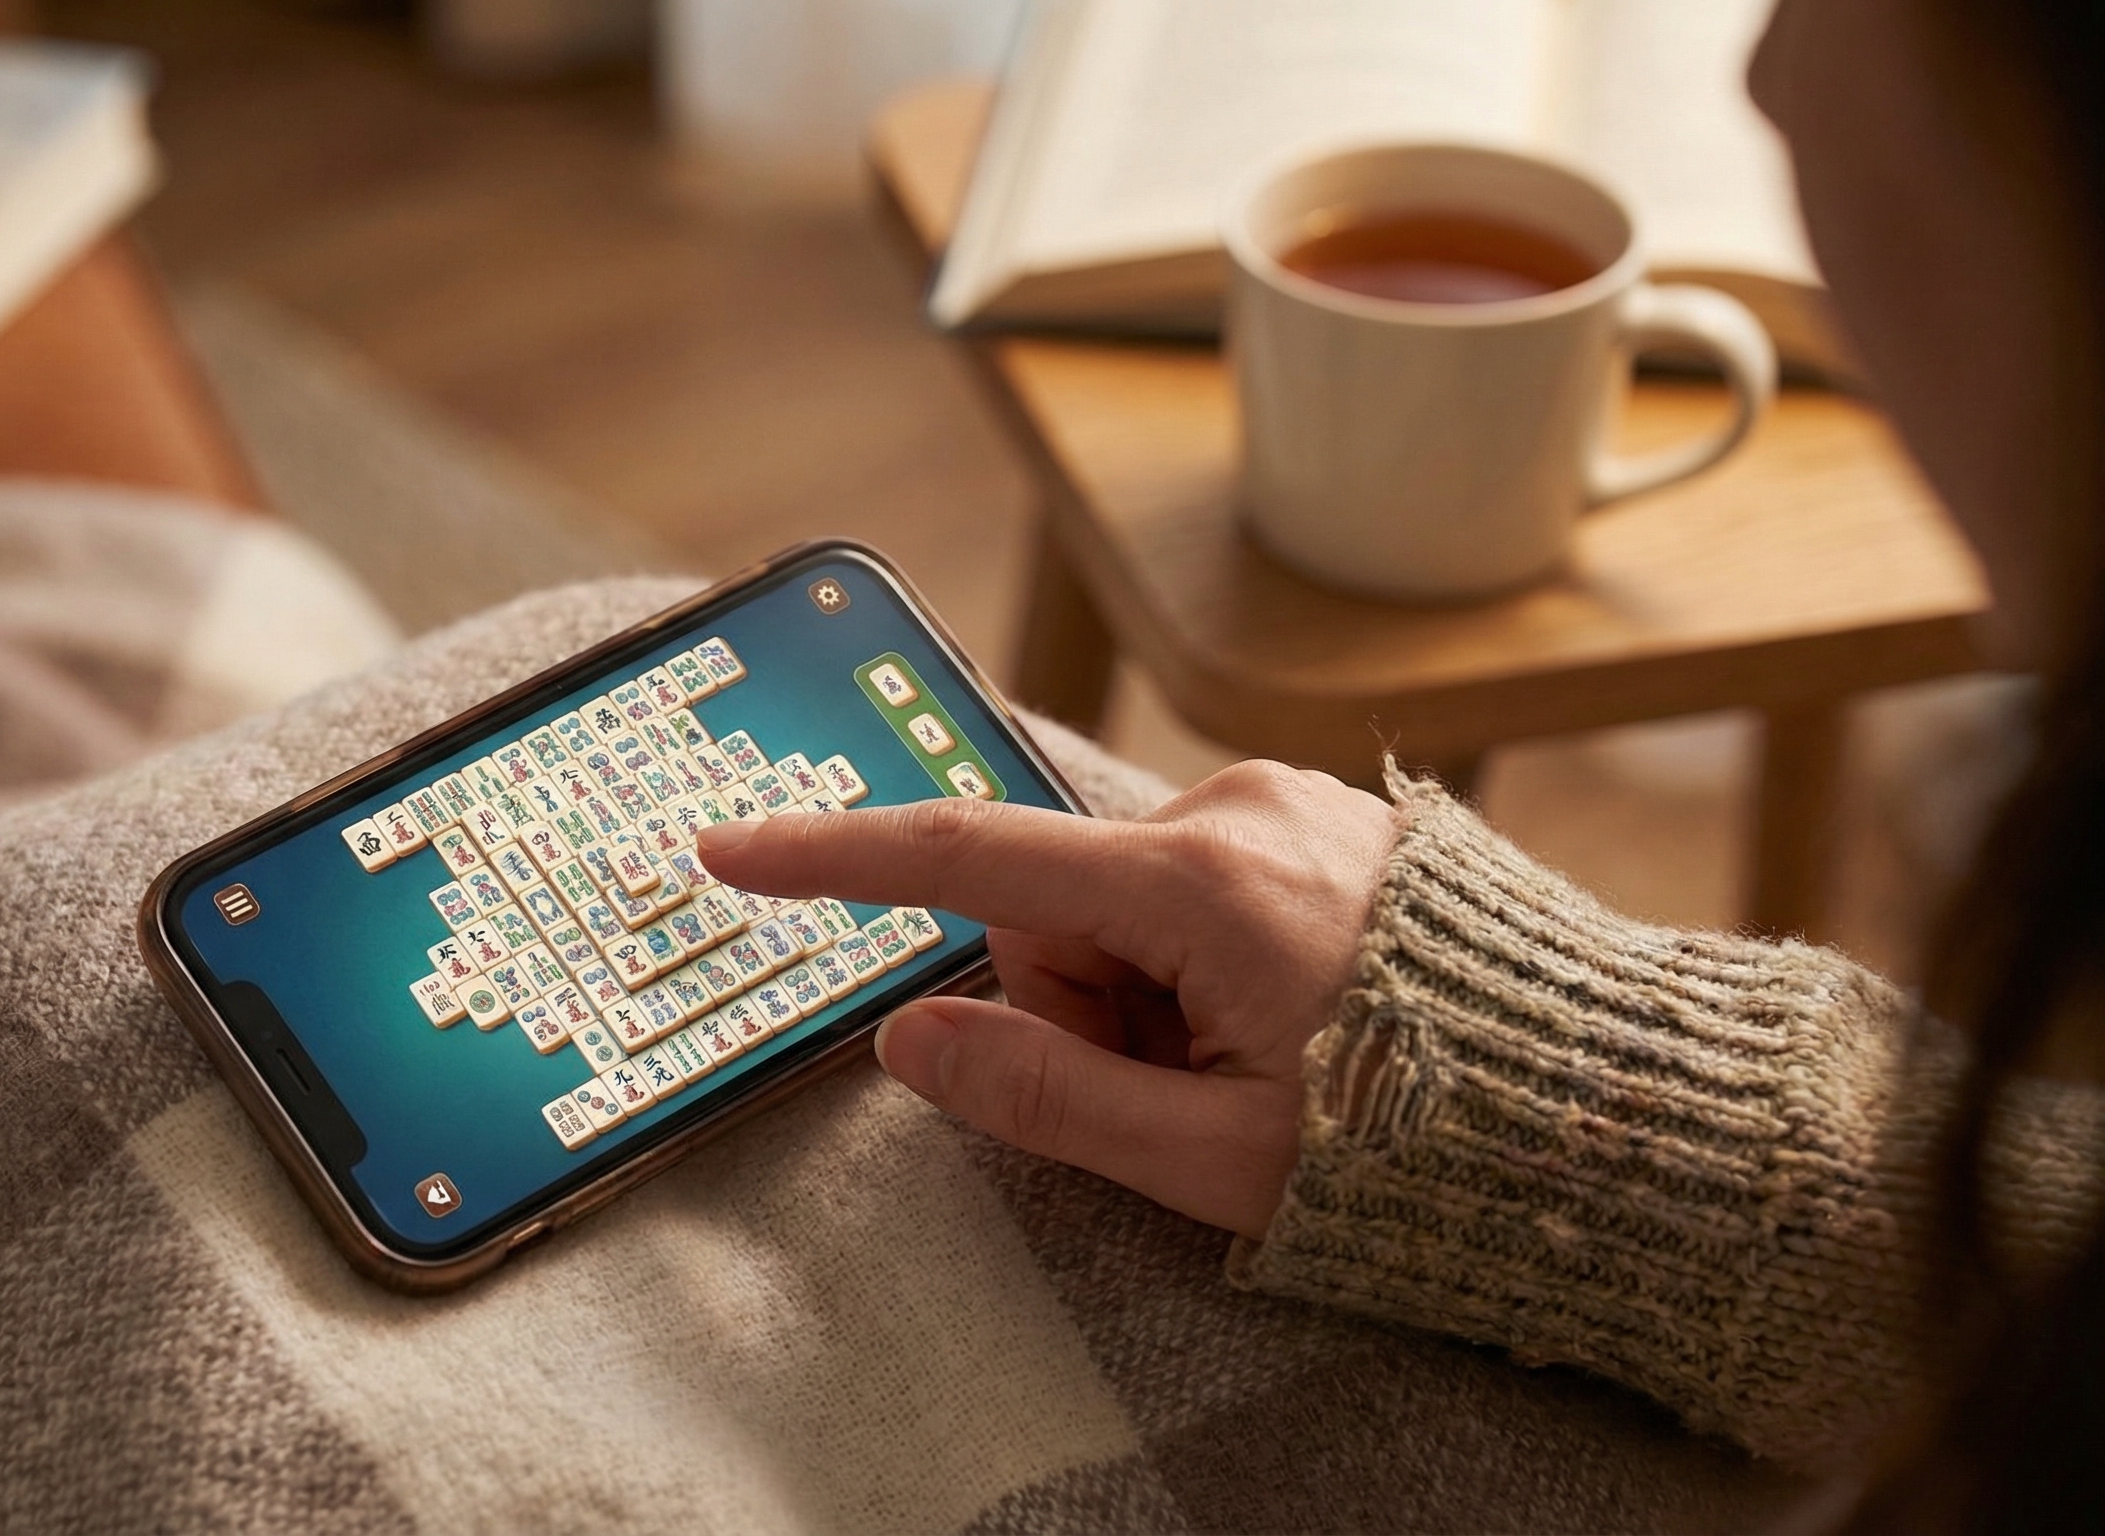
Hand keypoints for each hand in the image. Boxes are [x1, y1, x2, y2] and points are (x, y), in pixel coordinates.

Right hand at [693, 761, 1396, 1237]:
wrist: (1617, 1105)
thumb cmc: (1423, 1146)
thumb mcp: (1213, 1158)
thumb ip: (1045, 1093)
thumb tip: (911, 1036)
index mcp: (1199, 883)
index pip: (966, 858)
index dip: (833, 860)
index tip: (729, 847)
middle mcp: (1237, 809)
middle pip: (1056, 907)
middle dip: (1086, 1005)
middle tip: (1190, 1093)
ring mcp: (1289, 804)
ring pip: (1127, 902)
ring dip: (1153, 992)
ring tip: (1265, 1064)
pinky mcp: (1324, 819)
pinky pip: (1200, 884)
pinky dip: (1207, 962)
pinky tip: (1296, 1021)